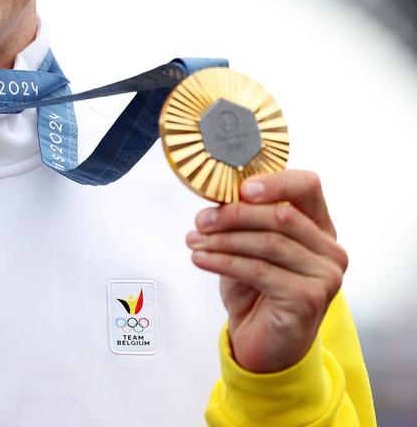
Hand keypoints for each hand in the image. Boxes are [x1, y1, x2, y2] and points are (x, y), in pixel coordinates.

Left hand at [185, 170, 347, 372]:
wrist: (263, 343)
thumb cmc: (256, 290)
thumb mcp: (247, 245)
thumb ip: (242, 218)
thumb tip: (216, 194)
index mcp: (319, 227)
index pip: (307, 186)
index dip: (274, 181)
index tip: (240, 188)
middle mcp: (330, 250)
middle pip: (282, 215)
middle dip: (234, 215)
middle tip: (200, 220)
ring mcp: (325, 276)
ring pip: (268, 243)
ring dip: (223, 239)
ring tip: (194, 241)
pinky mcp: (309, 298)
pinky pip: (259, 270)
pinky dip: (223, 261)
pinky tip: (201, 259)